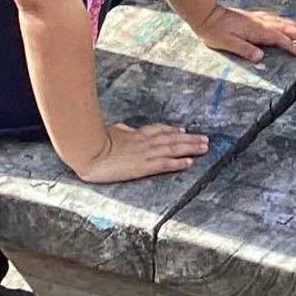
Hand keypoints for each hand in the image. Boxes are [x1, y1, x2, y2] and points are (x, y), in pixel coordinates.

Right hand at [73, 122, 209, 183]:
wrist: (89, 151)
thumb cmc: (95, 142)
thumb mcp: (111, 132)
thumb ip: (121, 131)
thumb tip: (124, 128)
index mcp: (137, 134)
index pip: (160, 130)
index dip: (173, 130)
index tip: (184, 130)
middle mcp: (145, 142)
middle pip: (173, 138)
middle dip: (190, 139)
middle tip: (205, 139)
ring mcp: (146, 154)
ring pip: (174, 149)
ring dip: (191, 148)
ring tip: (204, 148)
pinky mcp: (143, 166)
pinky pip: (165, 164)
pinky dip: (178, 163)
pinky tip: (189, 163)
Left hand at [192, 3, 295, 61]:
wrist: (206, 15)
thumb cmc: (215, 31)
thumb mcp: (228, 43)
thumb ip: (245, 50)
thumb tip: (260, 57)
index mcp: (257, 30)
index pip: (279, 39)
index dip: (292, 46)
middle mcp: (261, 23)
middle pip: (287, 29)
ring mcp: (259, 18)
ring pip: (283, 23)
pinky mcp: (255, 17)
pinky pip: (277, 19)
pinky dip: (287, 23)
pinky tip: (290, 24)